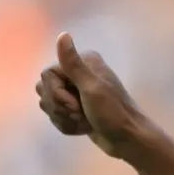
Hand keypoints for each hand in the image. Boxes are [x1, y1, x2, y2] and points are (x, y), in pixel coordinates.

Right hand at [35, 33, 148, 158]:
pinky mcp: (76, 109)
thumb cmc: (114, 114)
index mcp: (84, 63)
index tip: (75, 105)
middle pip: (45, 89)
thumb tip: (63, 34)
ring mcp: (76, 92)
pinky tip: (84, 128)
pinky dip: (68, 126)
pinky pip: (57, 117)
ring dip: (64, 118)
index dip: (56, 94)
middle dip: (59, 107)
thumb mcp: (92, 88)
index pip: (47, 75)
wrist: (128, 140)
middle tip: (80, 113)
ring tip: (84, 121)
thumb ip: (73, 64)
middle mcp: (78, 74)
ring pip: (50, 105)